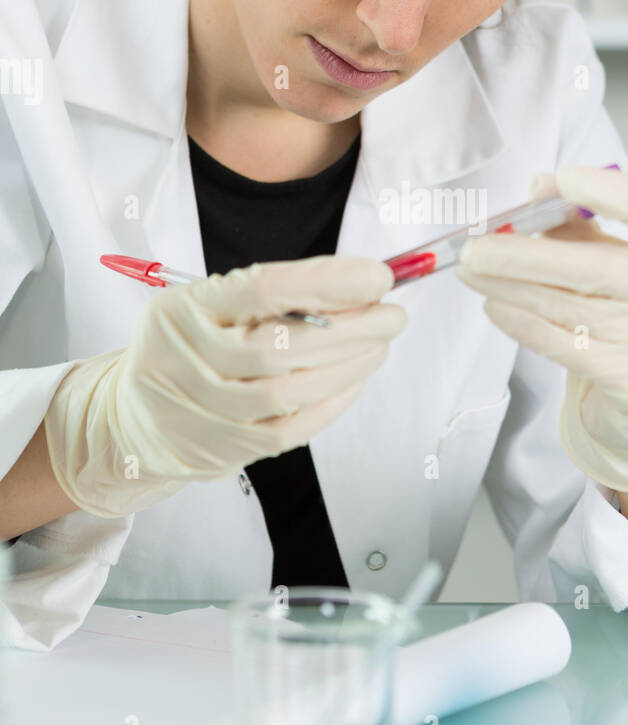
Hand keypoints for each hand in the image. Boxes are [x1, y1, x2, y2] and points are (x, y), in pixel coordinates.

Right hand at [44, 256, 405, 517]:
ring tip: (380, 345)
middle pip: (279, 346)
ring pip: (287, 392)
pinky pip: (289, 429)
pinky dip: (332, 403)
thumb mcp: (211, 303)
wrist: (138, 415)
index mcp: (183, 309)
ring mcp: (200, 410)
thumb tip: (363, 284)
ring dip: (348, 366)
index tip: (378, 276)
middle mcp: (184, 359)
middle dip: (350, 329)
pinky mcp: (223, 449)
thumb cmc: (193, 344)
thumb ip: (275, 293)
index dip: (327, 281)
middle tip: (392, 315)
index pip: (262, 289)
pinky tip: (356, 379)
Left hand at [454, 165, 627, 491]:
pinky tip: (495, 306)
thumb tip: (539, 186)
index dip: (614, 194)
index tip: (565, 177)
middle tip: (476, 245)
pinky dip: (524, 324)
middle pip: (601, 268)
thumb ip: (580, 221)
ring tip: (472, 271)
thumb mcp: (616, 257)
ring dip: (512, 287)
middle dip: (528, 254)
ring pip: (573, 308)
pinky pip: (566, 348)